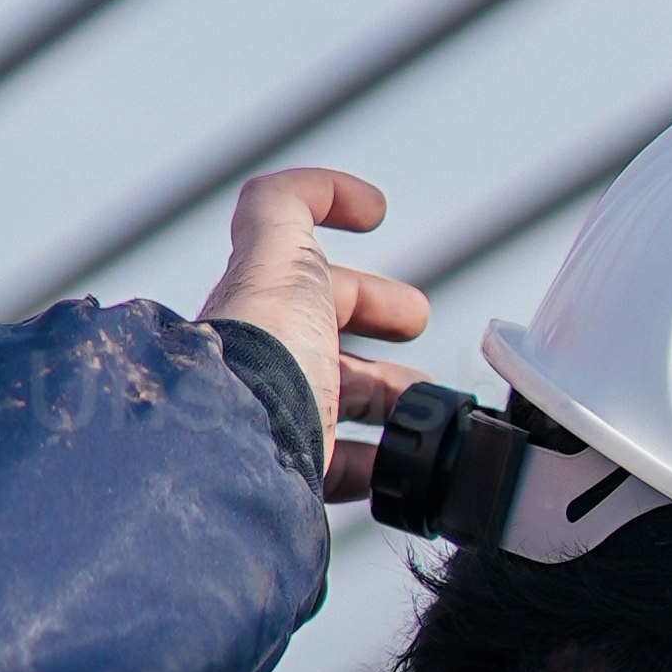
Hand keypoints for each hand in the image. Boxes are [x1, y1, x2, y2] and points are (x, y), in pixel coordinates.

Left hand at [202, 164, 430, 495]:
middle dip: (384, 342)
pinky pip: (345, 470)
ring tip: (430, 412)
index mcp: (262, 312)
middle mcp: (266, 368)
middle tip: (423, 352)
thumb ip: (285, 207)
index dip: (362, 284)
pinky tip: (405, 464)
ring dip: (391, 402)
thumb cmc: (263, 353)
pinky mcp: (297, 479)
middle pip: (331, 350)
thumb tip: (317, 192)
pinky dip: (382, 464)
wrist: (242, 454)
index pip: (313, 288)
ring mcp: (281, 425)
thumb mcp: (278, 255)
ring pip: (342, 408)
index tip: (404, 295)